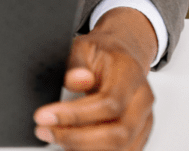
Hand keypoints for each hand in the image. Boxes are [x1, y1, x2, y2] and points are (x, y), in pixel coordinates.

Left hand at [33, 7, 158, 149]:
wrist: (122, 55)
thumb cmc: (102, 53)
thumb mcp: (83, 47)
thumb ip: (75, 63)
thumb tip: (75, 81)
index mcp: (130, 74)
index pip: (109, 103)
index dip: (75, 115)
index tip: (45, 116)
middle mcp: (142, 99)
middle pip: (117, 133)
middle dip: (76, 138)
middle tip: (44, 130)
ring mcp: (144, 119)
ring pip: (121, 147)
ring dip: (84, 148)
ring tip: (55, 136)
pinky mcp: (140, 133)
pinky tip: (73, 144)